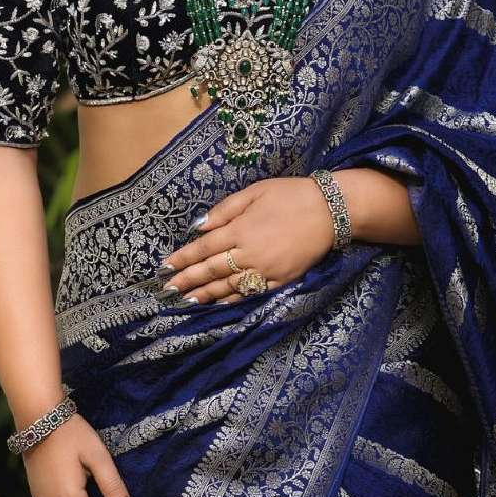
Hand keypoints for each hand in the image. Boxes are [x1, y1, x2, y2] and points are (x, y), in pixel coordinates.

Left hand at [159, 176, 335, 303]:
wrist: (330, 210)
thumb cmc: (290, 195)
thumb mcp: (255, 192)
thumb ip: (225, 210)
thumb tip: (198, 227)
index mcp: (241, 228)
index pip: (204, 248)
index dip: (184, 259)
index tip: (165, 267)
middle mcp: (250, 253)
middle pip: (212, 270)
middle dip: (188, 280)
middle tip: (167, 290)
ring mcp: (265, 270)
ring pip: (228, 286)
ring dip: (204, 295)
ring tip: (185, 300)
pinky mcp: (280, 280)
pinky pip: (250, 293)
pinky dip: (231, 300)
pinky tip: (218, 303)